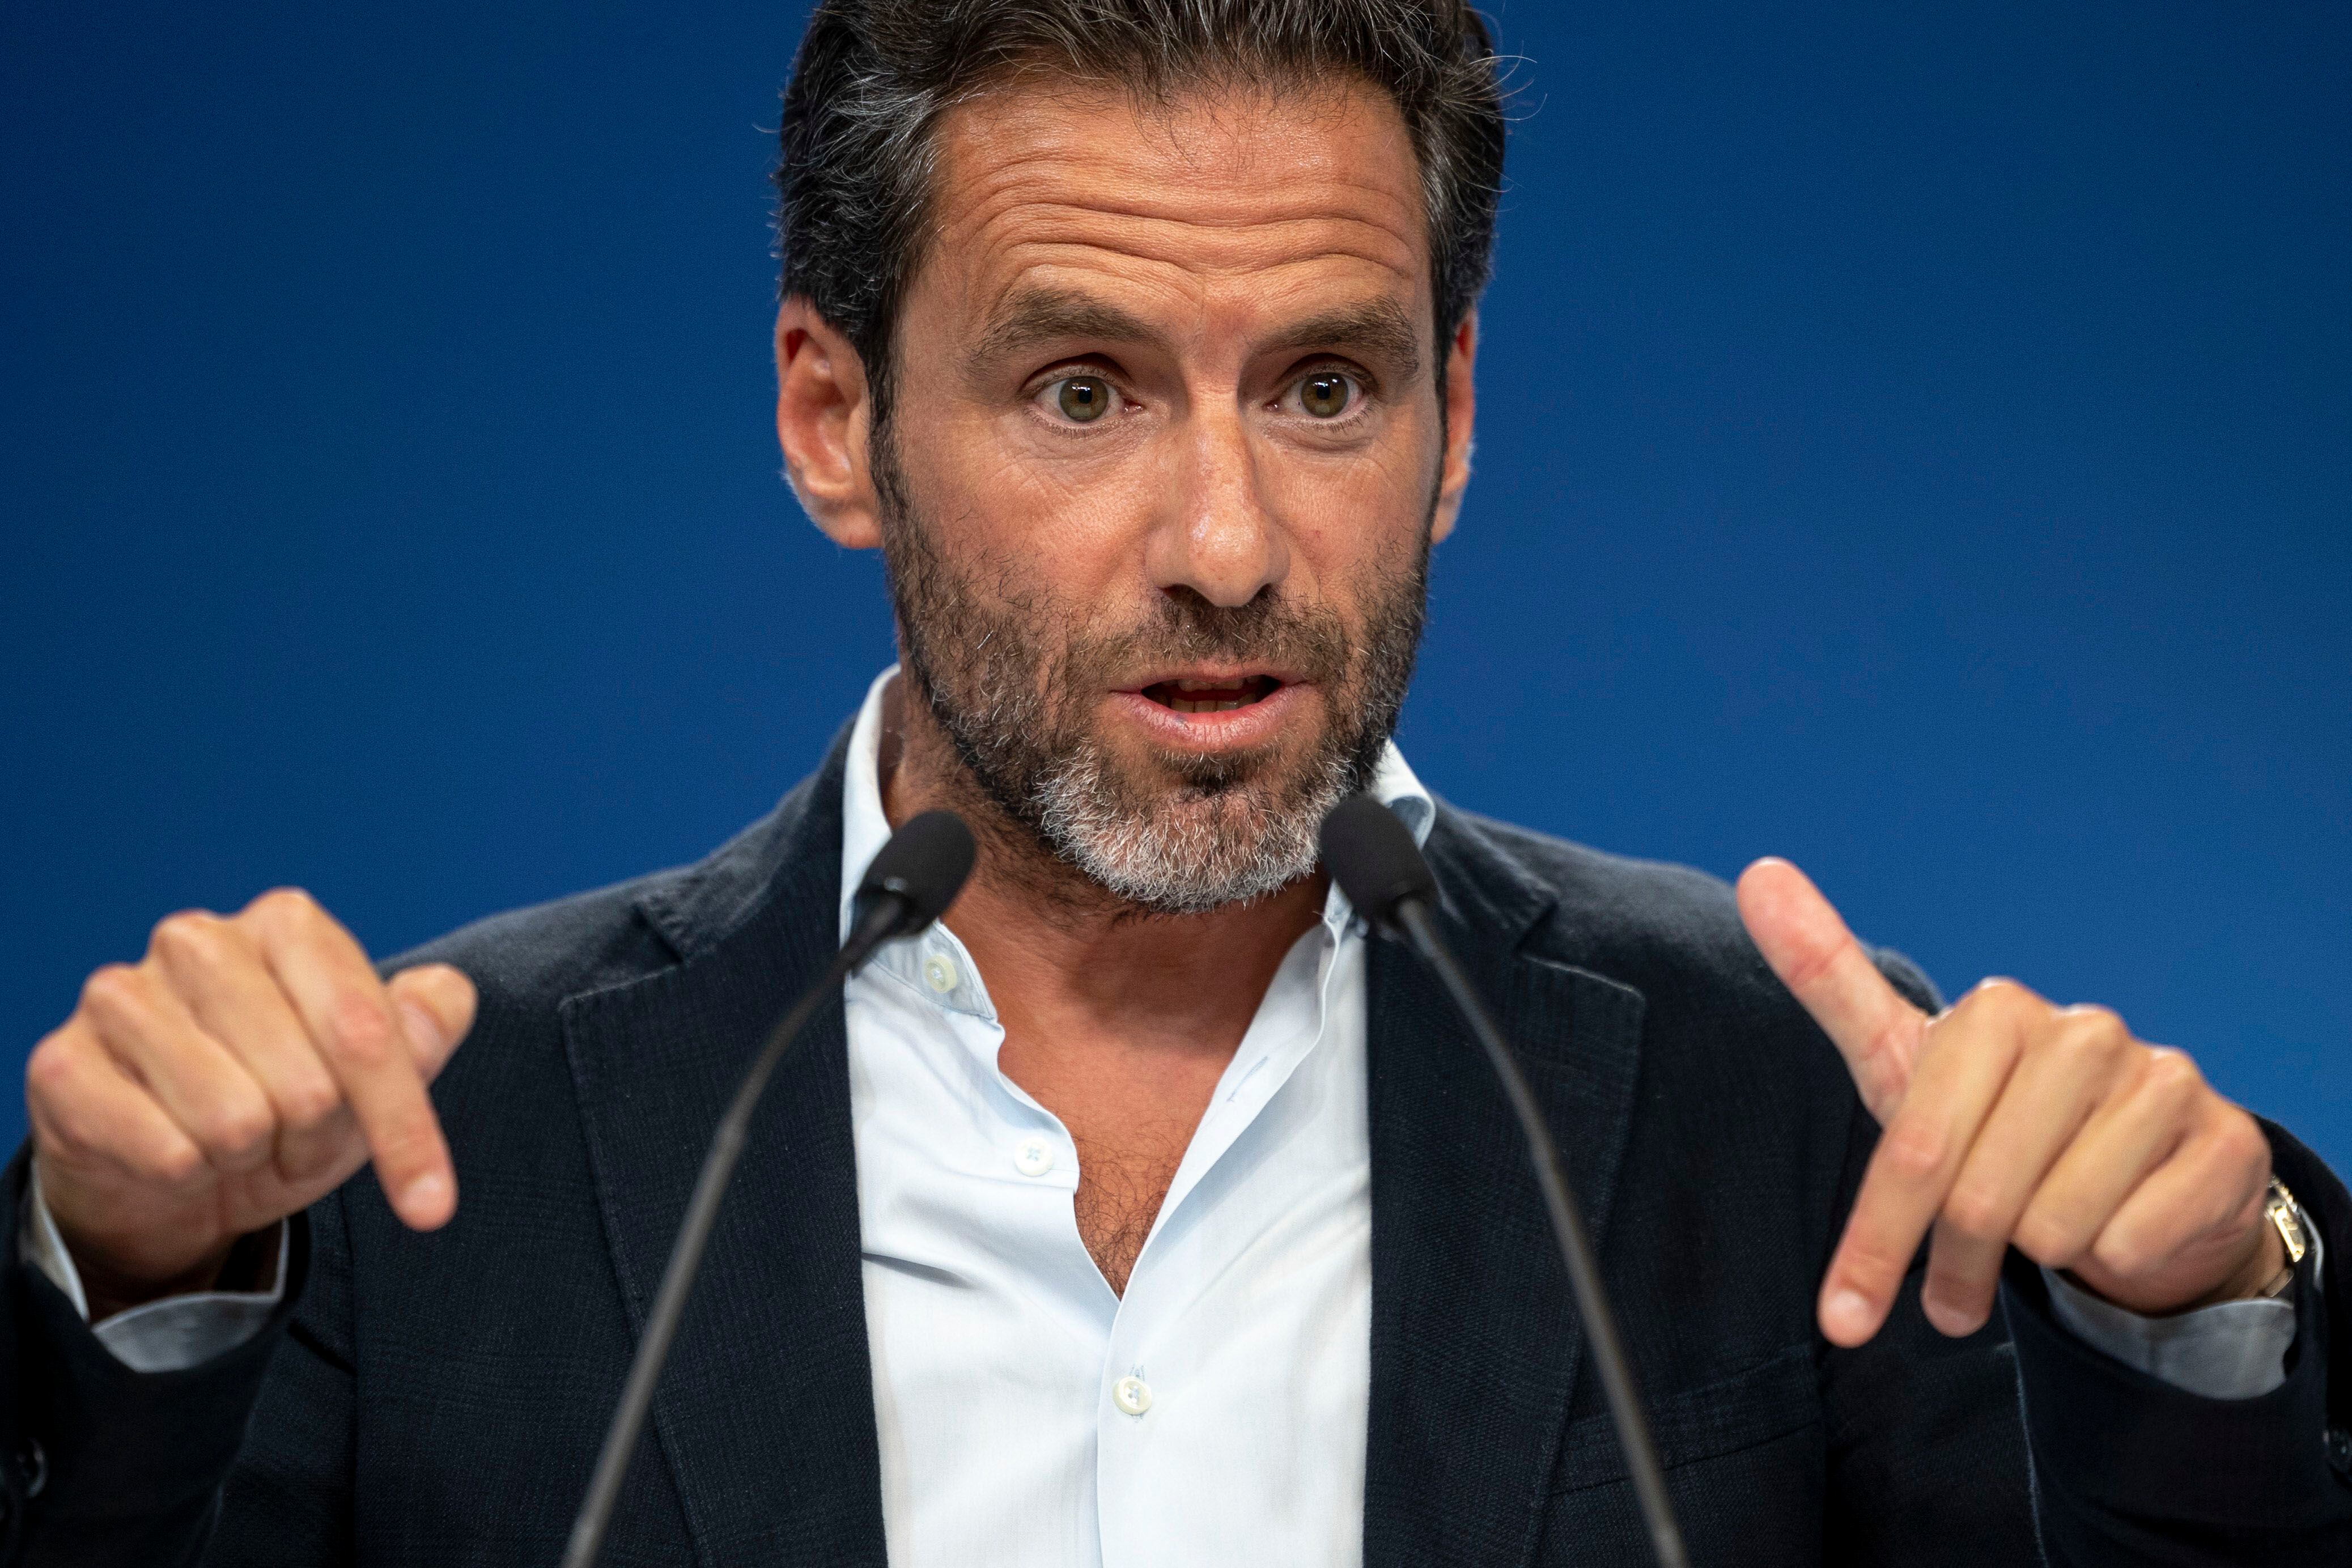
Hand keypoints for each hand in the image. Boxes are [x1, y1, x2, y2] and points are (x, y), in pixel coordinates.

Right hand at [26, 889, 474, 1318]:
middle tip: (288, 1140)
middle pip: (308, 1085)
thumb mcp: (372, 1080)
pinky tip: (172, 1152)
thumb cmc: (286, 1107)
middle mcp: (200, 940)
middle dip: (314, 1141)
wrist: (174, 1171)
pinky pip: (166, 1153)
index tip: (431, 1205)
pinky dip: (185, 1175)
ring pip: (235, 1120)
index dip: (403, 1126)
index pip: (367, 1030)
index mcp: (287, 925)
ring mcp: (121, 994)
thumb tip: (444, 999)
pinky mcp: (63, 1063)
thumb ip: (425, 1029)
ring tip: (233, 1142)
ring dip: (247, 1157)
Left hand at [1736, 859, 2279, 1346]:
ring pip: (2059, 1229)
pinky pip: (2135, 1242)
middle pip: (1980, 1200)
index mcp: (1997, 1011)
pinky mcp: (2228, 1141)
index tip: (1841, 1319)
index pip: (1914, 1151)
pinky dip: (2118, 1255)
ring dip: (2043, 1255)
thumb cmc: (1993, 1120)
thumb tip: (1758, 873)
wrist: (2132, 1170)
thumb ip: (1827, 976)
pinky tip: (2122, 1220)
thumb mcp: (1903, 1062)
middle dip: (1957, 1263)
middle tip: (1952, 1294)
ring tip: (2050, 1228)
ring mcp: (2164, 1080)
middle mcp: (2085, 1031)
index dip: (1874, 1246)